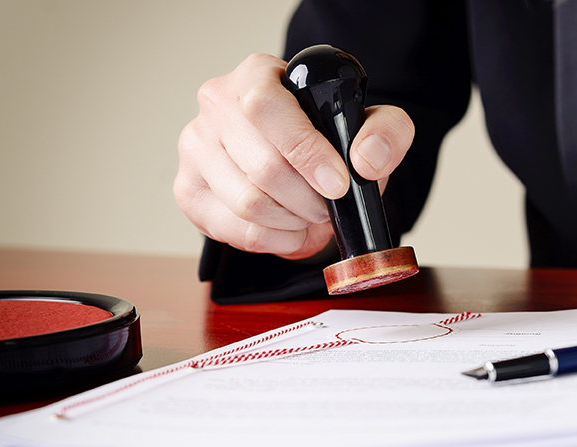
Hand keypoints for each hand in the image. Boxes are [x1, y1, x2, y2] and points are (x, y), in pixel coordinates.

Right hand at [174, 53, 414, 259]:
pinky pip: (234, 231)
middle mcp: (216, 104)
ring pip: (248, 204)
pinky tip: (290, 228)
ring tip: (309, 213)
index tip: (338, 184)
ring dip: (293, 221)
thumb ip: (387, 133)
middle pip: (262, 167)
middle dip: (308, 199)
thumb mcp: (372, 128)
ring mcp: (195, 147)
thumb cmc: (330, 141)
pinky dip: (274, 240)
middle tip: (328, 203)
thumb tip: (367, 159)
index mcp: (257, 75)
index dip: (306, 152)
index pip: (266, 108)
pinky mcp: (188, 190)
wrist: (304, 166)